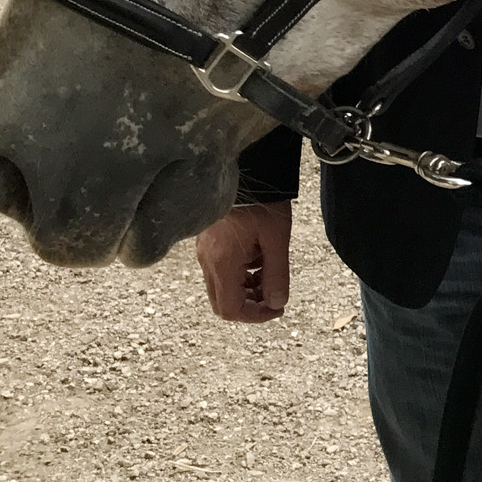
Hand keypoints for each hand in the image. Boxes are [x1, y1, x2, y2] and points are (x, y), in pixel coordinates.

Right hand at [195, 201, 290, 321]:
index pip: (231, 310)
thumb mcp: (277, 238)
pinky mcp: (206, 239)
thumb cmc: (263, 200)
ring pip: (221, 286)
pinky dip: (238, 272)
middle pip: (222, 302)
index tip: (278, 307)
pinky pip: (219, 268)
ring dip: (245, 287)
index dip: (255, 316)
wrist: (247, 165)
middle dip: (249, 305)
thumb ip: (277, 274)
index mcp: (222, 263)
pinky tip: (258, 255)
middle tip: (273, 294)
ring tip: (269, 270)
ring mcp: (203, 249)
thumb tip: (277, 303)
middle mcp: (206, 260)